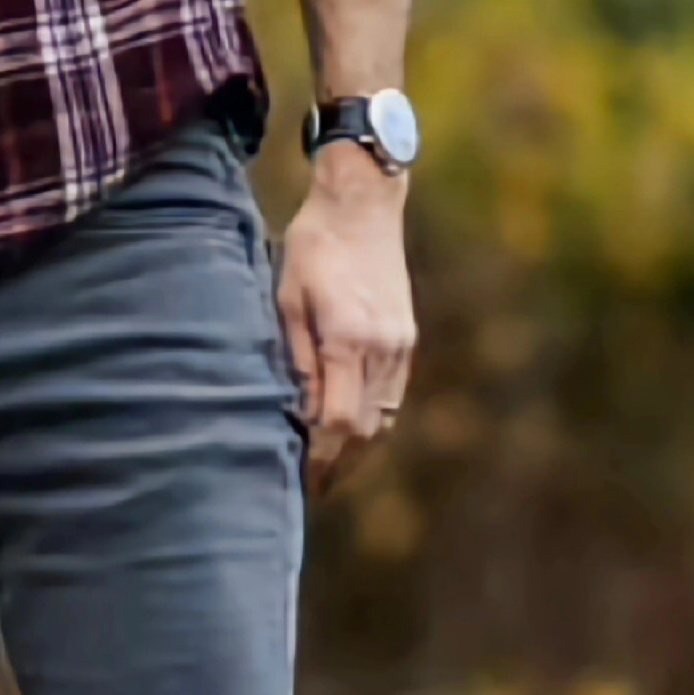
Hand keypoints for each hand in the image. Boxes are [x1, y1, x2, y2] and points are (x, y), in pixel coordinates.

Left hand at [275, 158, 415, 493]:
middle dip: (337, 464)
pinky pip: (392, 397)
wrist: (363, 206)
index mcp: (349, 338)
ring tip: (328, 470)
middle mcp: (383, 348)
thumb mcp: (286, 298)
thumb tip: (295, 413)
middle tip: (309, 488)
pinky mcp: (407, 338)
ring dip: (356, 450)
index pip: (335, 420)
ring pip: (382, 418)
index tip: (299, 477)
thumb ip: (294, 357)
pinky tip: (349, 433)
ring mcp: (401, 345)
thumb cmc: (313, 247)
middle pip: (363, 429)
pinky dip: (371, 423)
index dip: (318, 456)